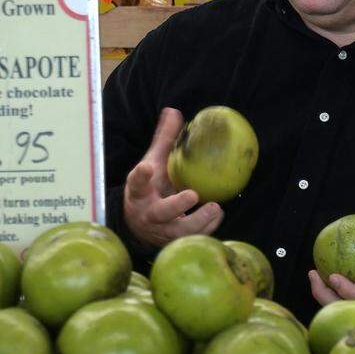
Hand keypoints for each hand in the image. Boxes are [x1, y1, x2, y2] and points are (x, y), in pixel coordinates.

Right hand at [124, 107, 223, 248]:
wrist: (139, 225)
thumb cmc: (151, 188)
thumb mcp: (153, 164)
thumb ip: (164, 140)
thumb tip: (174, 111)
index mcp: (139, 193)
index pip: (135, 184)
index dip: (140, 177)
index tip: (147, 167)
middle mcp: (148, 214)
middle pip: (160, 213)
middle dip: (175, 206)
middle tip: (192, 195)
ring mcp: (161, 231)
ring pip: (179, 232)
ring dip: (198, 221)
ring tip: (215, 208)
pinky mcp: (174, 242)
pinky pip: (192, 238)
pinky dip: (207, 228)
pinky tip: (218, 214)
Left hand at [308, 231, 354, 327]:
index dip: (347, 290)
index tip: (332, 276)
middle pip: (349, 309)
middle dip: (326, 295)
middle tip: (314, 274)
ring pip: (346, 312)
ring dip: (326, 297)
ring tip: (314, 276)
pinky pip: (350, 309)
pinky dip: (334, 297)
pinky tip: (326, 281)